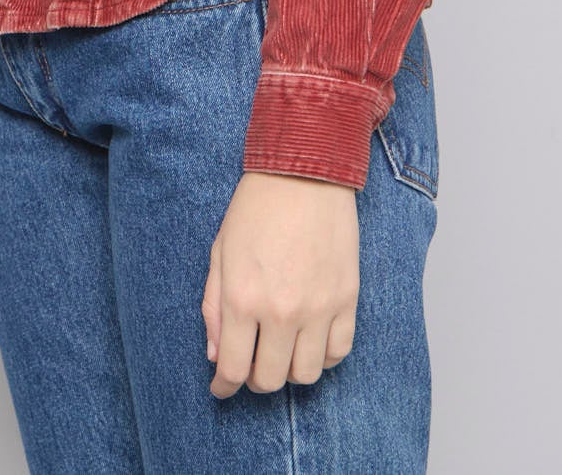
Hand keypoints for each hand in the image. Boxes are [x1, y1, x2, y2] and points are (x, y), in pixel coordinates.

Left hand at [202, 171, 358, 397]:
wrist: (304, 172)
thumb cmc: (256, 207)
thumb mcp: (220, 252)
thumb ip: (214, 308)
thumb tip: (217, 355)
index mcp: (242, 298)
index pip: (233, 369)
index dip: (224, 387)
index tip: (222, 388)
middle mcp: (281, 311)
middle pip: (269, 380)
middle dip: (254, 379)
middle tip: (250, 363)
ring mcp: (318, 308)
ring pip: (306, 374)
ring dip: (289, 370)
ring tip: (281, 350)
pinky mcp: (346, 299)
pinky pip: (338, 352)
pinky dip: (323, 356)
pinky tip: (310, 340)